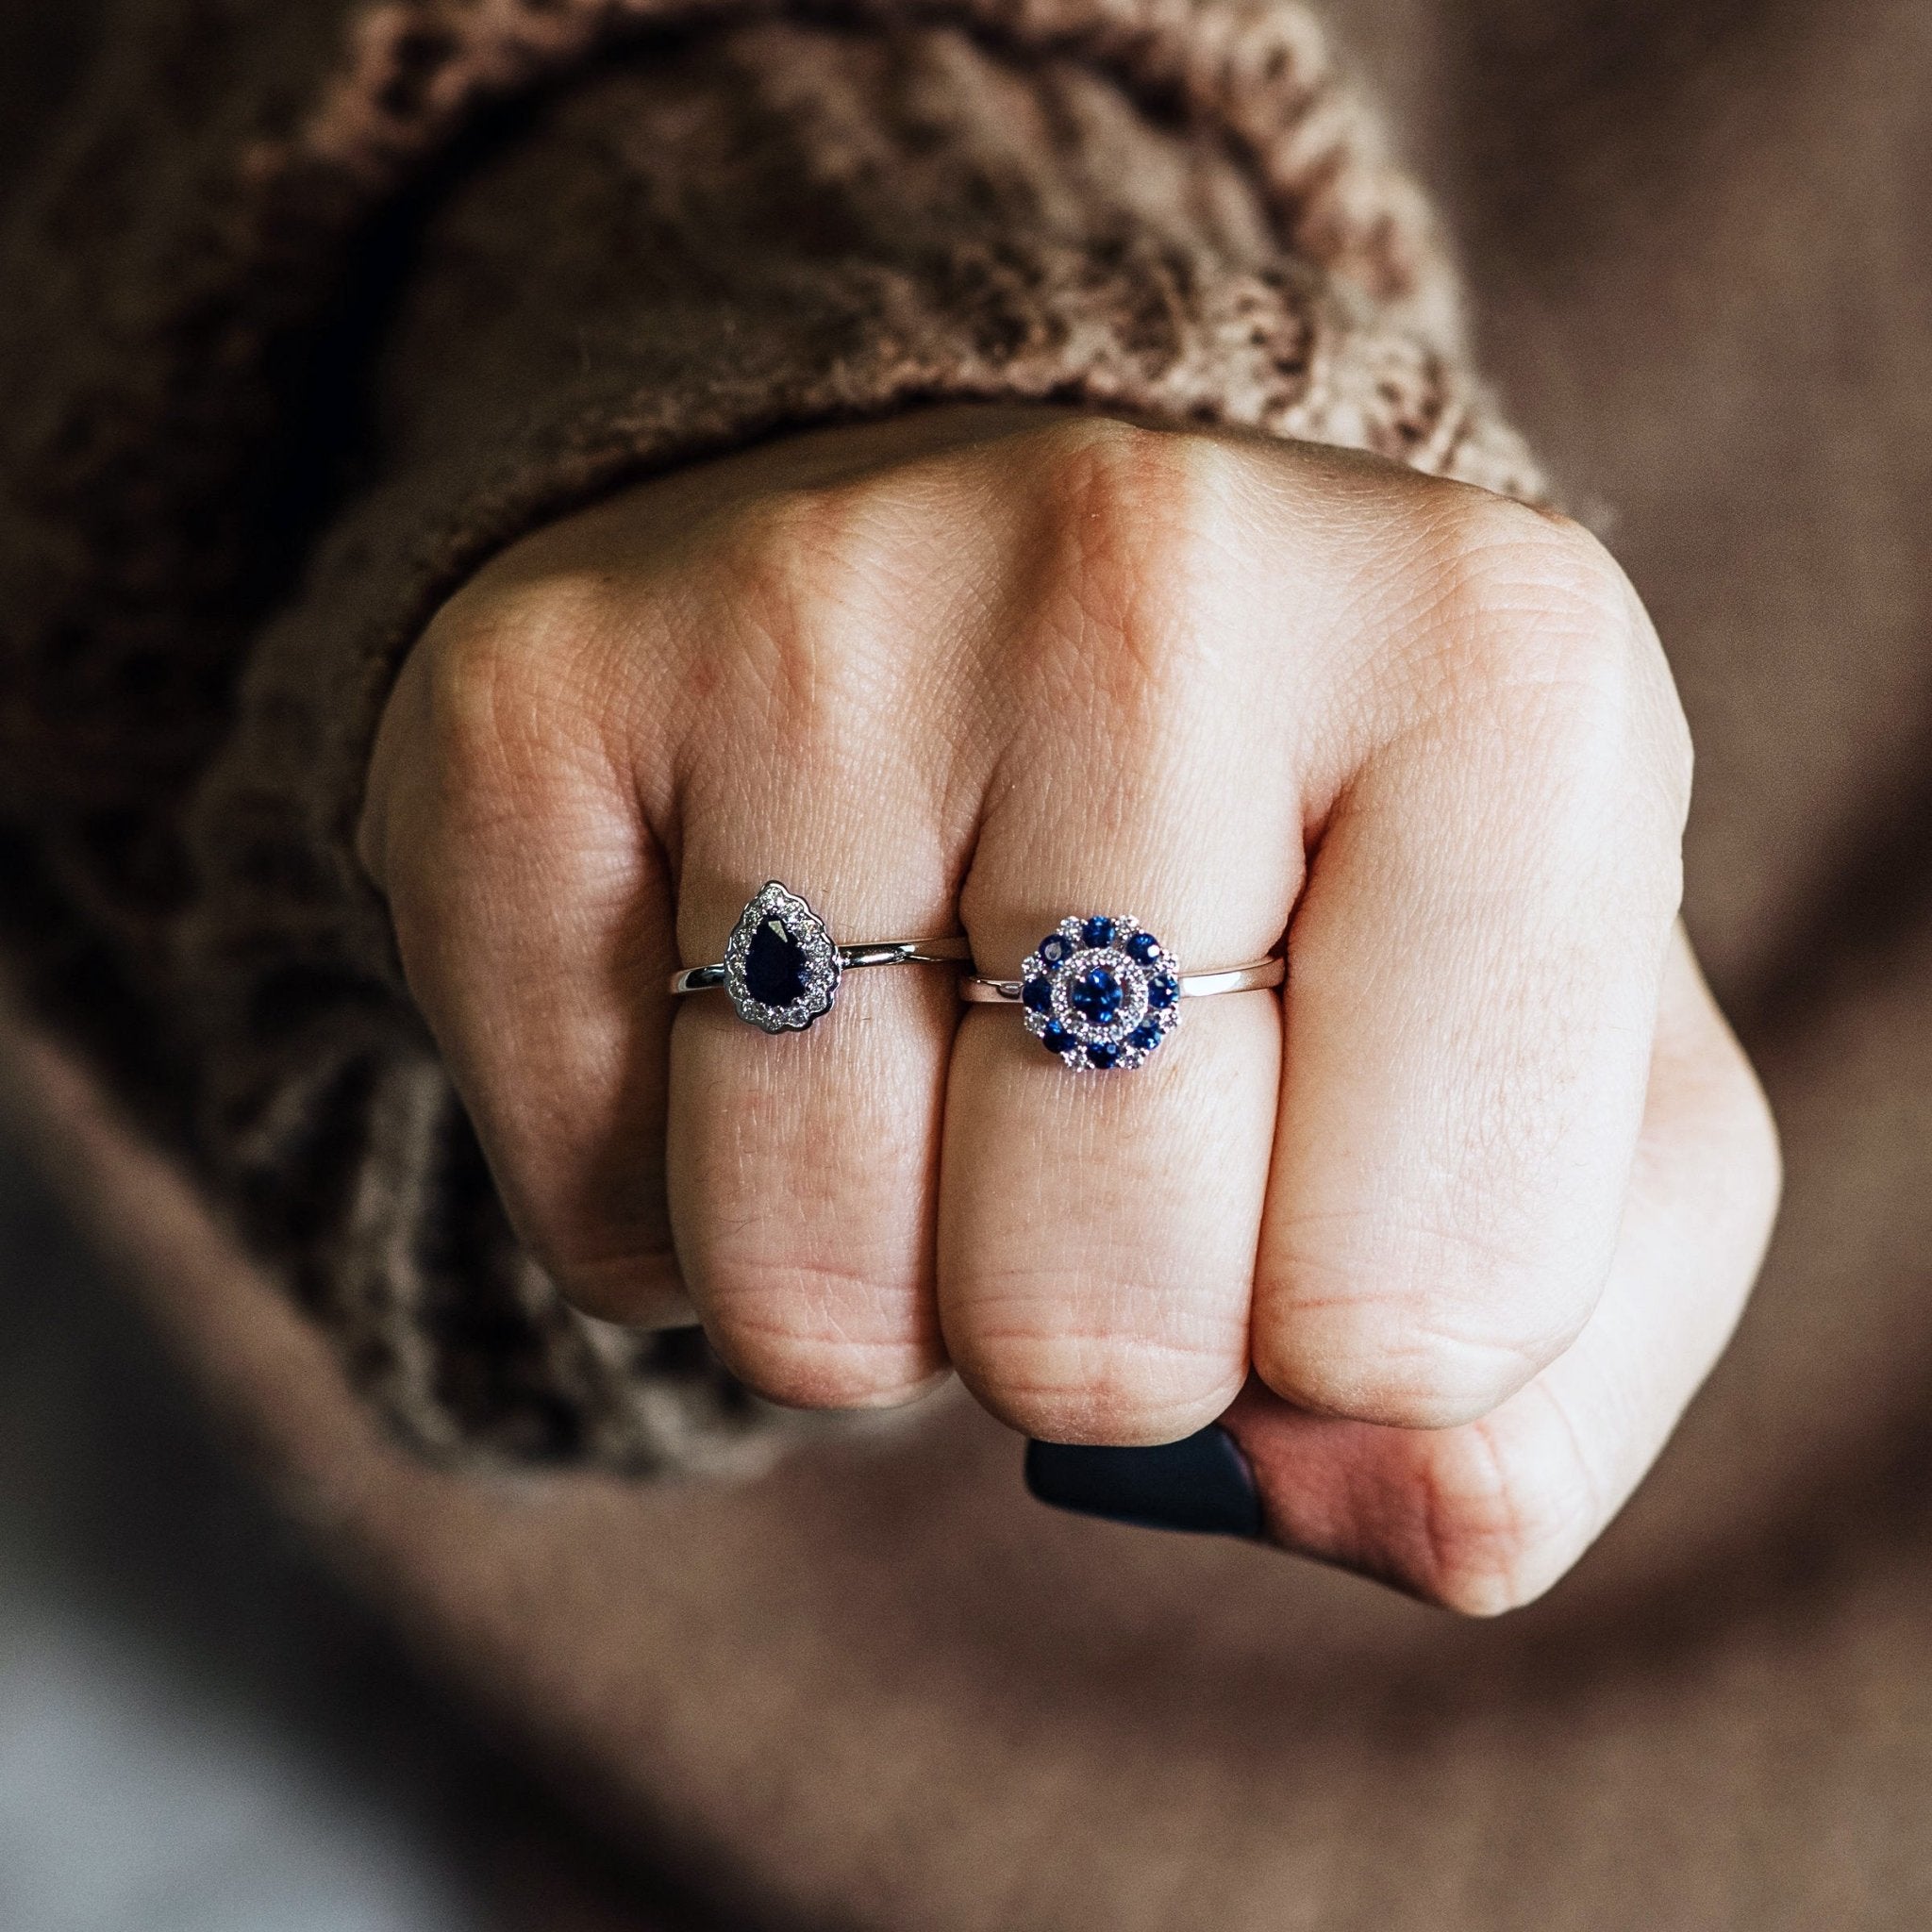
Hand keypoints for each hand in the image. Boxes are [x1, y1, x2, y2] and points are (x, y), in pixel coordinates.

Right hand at [358, 407, 1778, 1611]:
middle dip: (1104, 1323)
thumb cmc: (1318, 879)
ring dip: (884, 1277)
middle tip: (1102, 1107)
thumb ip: (1548, 1386)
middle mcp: (1150, 576)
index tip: (1326, 1148)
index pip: (1432, 1313)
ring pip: (814, 1298)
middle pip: (1102, 1325)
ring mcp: (813, 615)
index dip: (1363, 1339)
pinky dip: (682, 1208)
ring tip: (930, 1046)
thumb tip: (1307, 1481)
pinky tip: (753, 1001)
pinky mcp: (534, 705)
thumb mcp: (1565, 1114)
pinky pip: (597, 1215)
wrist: (999, 615)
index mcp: (1499, 661)